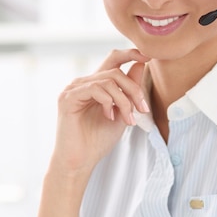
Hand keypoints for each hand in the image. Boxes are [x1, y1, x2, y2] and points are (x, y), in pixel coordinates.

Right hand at [50, 48, 149, 175]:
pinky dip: (108, 102)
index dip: (130, 54)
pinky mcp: (68, 97)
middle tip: (143, 110)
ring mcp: (74, 89)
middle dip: (134, 90)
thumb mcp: (122, 112)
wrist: (81, 162)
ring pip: (109, 80)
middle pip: (116, 72)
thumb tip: (141, 64)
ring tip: (128, 119)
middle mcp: (83, 83)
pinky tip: (109, 117)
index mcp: (96, 85)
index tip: (148, 56)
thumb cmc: (98, 140)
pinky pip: (95, 88)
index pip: (113, 60)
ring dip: (124, 100)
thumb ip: (130, 90)